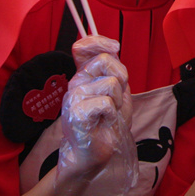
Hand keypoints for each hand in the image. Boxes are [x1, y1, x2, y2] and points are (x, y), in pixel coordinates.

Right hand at [58, 35, 135, 187]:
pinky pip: (106, 103)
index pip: (82, 46)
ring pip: (111, 83)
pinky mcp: (77, 113)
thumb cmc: (107, 123)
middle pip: (104, 61)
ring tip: (109, 114)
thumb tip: (113, 48)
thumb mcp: (117, 91)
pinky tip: (104, 122)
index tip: (115, 47)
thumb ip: (114, 70)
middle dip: (121, 78)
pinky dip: (112, 114)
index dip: (98, 41)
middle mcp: (75, 82)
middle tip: (116, 99)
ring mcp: (73, 97)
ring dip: (118, 101)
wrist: (94, 155)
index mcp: (83, 75)